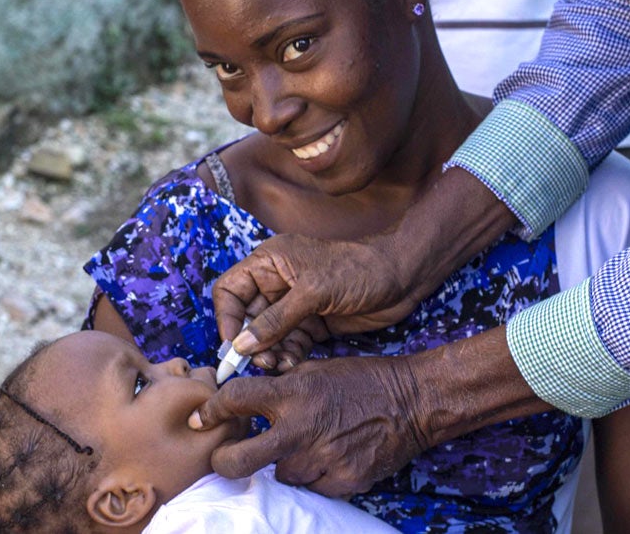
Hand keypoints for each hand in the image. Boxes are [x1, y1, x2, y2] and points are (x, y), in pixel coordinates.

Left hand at [189, 327, 554, 497]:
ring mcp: (321, 459)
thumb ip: (280, 384)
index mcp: (292, 394)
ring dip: (283, 464)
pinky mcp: (342, 481)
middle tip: (223, 459)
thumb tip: (244, 398)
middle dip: (223, 463)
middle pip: (239, 461)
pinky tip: (328, 457)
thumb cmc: (362, 379)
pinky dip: (315, 475)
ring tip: (303, 447)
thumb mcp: (316, 368)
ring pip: (280, 475)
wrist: (412, 401)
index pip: (235, 401)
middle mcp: (301, 429)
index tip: (201, 419)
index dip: (211, 411)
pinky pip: (312, 486)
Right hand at [213, 167, 517, 354]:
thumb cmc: (358, 271)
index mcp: (270, 263)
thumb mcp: (313, 292)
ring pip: (268, 335)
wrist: (402, 279)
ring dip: (269, 353)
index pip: (230, 290)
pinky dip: (288, 356)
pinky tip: (292, 366)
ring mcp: (295, 304)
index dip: (227, 317)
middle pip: (247, 317)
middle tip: (257, 364)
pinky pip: (290, 344)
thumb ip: (276, 320)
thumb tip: (241, 345)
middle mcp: (277, 283)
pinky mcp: (313, 323)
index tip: (233, 345)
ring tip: (276, 367)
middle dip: (250, 342)